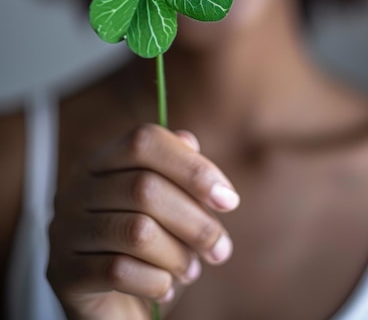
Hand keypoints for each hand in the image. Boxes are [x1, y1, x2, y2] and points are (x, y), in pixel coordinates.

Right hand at [47, 124, 239, 318]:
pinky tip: (165, 287)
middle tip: (221, 249)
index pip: (145, 141)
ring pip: (137, 231)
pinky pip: (120, 270)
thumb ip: (179, 172)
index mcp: (101, 162)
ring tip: (192, 271)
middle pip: (145, 188)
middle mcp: (75, 189)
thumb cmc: (149, 249)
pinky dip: (155, 281)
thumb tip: (191, 142)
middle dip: (196, 222)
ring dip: (178, 255)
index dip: (192, 166)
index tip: (228, 200)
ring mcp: (64, 230)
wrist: (114, 308)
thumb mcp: (171, 207)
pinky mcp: (63, 273)